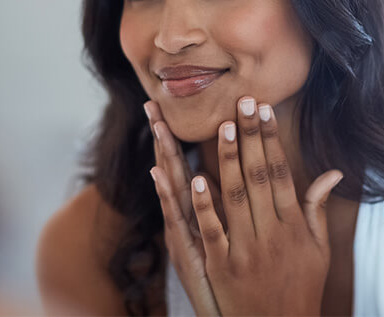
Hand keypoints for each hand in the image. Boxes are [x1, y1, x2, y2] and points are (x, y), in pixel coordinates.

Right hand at [145, 101, 223, 315]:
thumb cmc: (231, 276)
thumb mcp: (226, 237)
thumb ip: (229, 203)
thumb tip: (214, 175)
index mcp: (197, 211)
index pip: (186, 165)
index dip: (176, 139)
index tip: (166, 110)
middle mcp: (185, 219)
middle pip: (173, 169)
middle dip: (165, 137)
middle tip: (152, 105)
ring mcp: (184, 235)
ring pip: (172, 188)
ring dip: (165, 157)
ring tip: (157, 127)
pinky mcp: (186, 254)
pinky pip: (180, 220)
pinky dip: (171, 198)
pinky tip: (163, 175)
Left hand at [153, 96, 342, 315]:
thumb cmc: (302, 287)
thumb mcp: (319, 249)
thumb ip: (318, 207)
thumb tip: (333, 172)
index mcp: (295, 225)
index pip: (281, 172)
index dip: (272, 140)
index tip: (265, 111)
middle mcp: (272, 233)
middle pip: (259, 176)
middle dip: (252, 136)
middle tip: (244, 102)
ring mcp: (246, 251)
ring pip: (236, 197)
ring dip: (230, 160)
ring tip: (225, 126)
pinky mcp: (222, 268)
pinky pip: (213, 232)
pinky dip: (205, 205)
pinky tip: (197, 177)